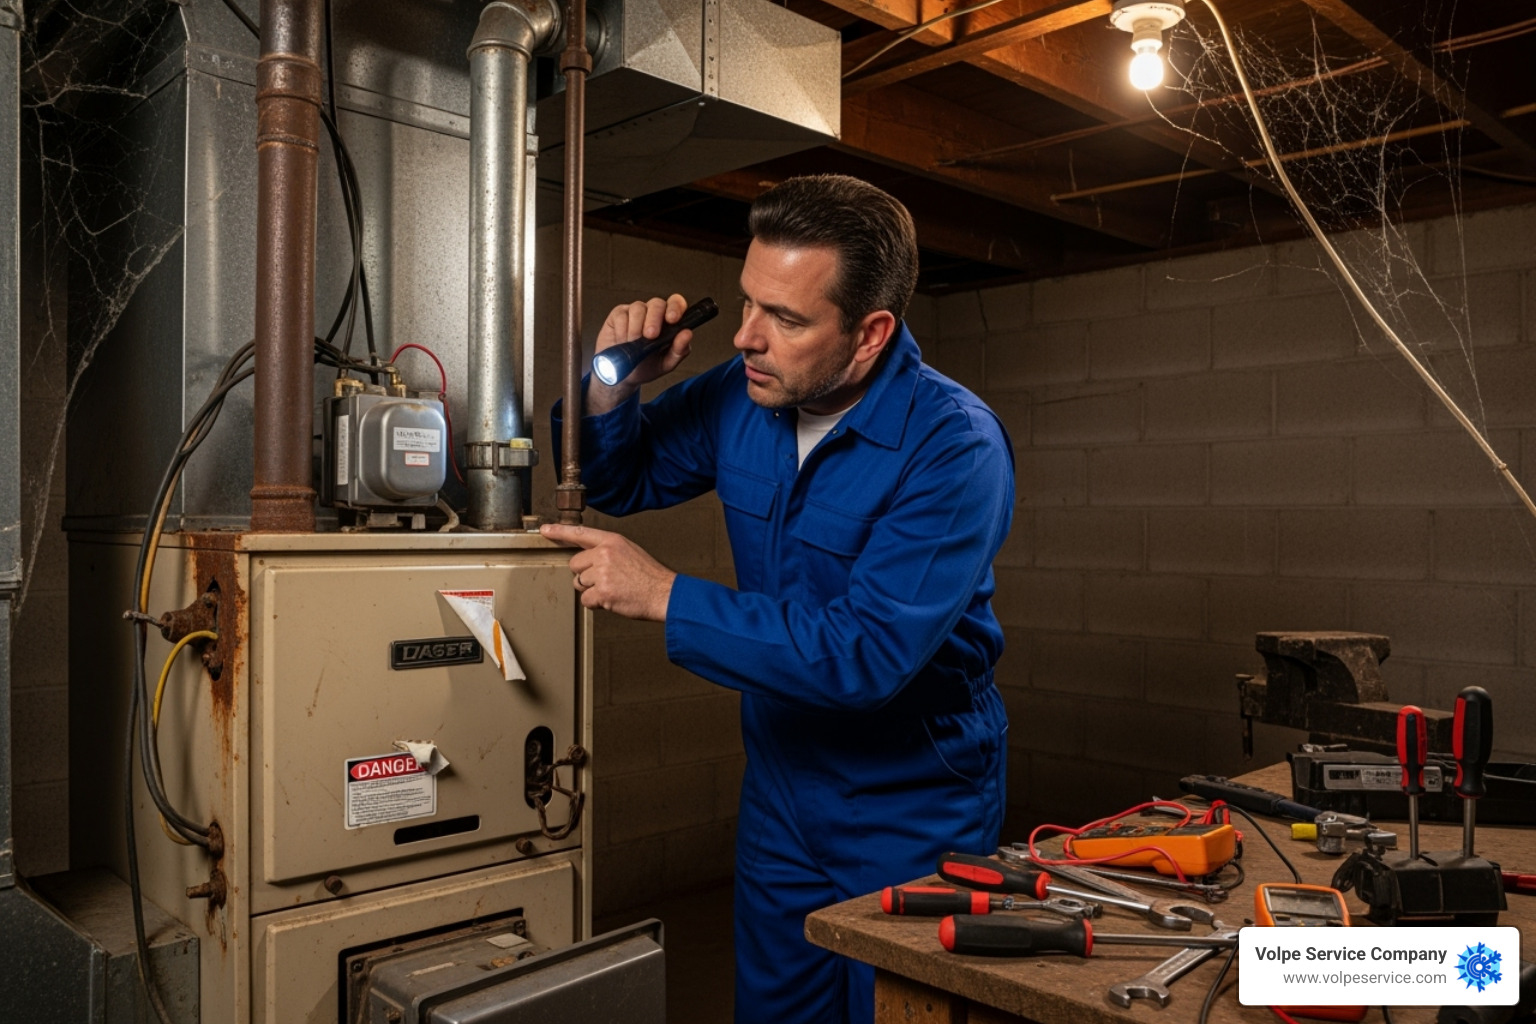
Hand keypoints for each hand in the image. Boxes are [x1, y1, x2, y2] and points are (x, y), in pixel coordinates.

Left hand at [539, 523, 676, 620]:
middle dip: (585, 575)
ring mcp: (602, 573)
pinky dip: (596, 603)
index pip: (580, 533)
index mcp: (612, 541)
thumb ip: (607, 551)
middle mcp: (605, 554)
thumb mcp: (630, 551)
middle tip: (606, 580)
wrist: (663, 593)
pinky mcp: (602, 592)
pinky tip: (613, 599)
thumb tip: (588, 559)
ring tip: (614, 589)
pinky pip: (586, 600)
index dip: (559, 532)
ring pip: (579, 583)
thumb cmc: (649, 576)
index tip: (545, 530)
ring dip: (592, 590)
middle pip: (575, 565)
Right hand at [586, 294, 694, 415]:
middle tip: (650, 335)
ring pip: (638, 308)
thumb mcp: (667, 363)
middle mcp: (653, 313)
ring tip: (634, 345)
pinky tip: (622, 342)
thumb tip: (687, 333)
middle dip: (654, 319)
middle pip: (657, 303)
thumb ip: (680, 349)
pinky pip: (621, 316)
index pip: (676, 303)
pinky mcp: (618, 314)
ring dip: (636, 329)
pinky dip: (622, 331)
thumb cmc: (647, 366)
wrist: (623, 376)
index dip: (675, 307)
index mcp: (668, 321)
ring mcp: (635, 311)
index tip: (672, 319)